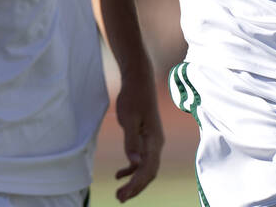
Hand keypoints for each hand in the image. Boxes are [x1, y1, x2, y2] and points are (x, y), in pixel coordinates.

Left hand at [111, 72, 163, 200]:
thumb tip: (133, 162)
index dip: (136, 185)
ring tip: (120, 193)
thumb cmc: (133, 97)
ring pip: (146, 168)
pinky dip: (132, 170)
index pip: (148, 169)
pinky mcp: (146, 138)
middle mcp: (156, 144)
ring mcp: (152, 142)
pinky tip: (119, 175)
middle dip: (136, 187)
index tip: (122, 195)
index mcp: (154, 140)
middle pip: (149, 173)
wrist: (139, 80)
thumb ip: (131, 141)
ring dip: (134, 181)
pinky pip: (141, 160)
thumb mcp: (129, 118)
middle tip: (119, 198)